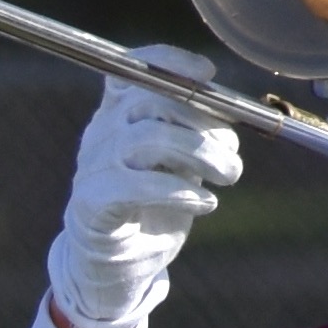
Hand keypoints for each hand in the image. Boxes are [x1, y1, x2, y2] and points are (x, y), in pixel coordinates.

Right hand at [45, 70, 237, 327]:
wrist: (114, 266)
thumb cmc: (152, 209)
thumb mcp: (178, 163)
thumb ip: (195, 133)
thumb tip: (235, 110)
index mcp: (119, 114)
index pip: (133, 68)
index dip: (170, 62)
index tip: (207, 74)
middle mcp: (102, 132)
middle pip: (151, 100)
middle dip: (204, 119)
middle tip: (233, 150)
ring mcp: (94, 167)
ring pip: (149, 139)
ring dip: (202, 155)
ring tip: (229, 176)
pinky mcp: (93, 205)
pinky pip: (136, 187)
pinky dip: (180, 192)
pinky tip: (204, 203)